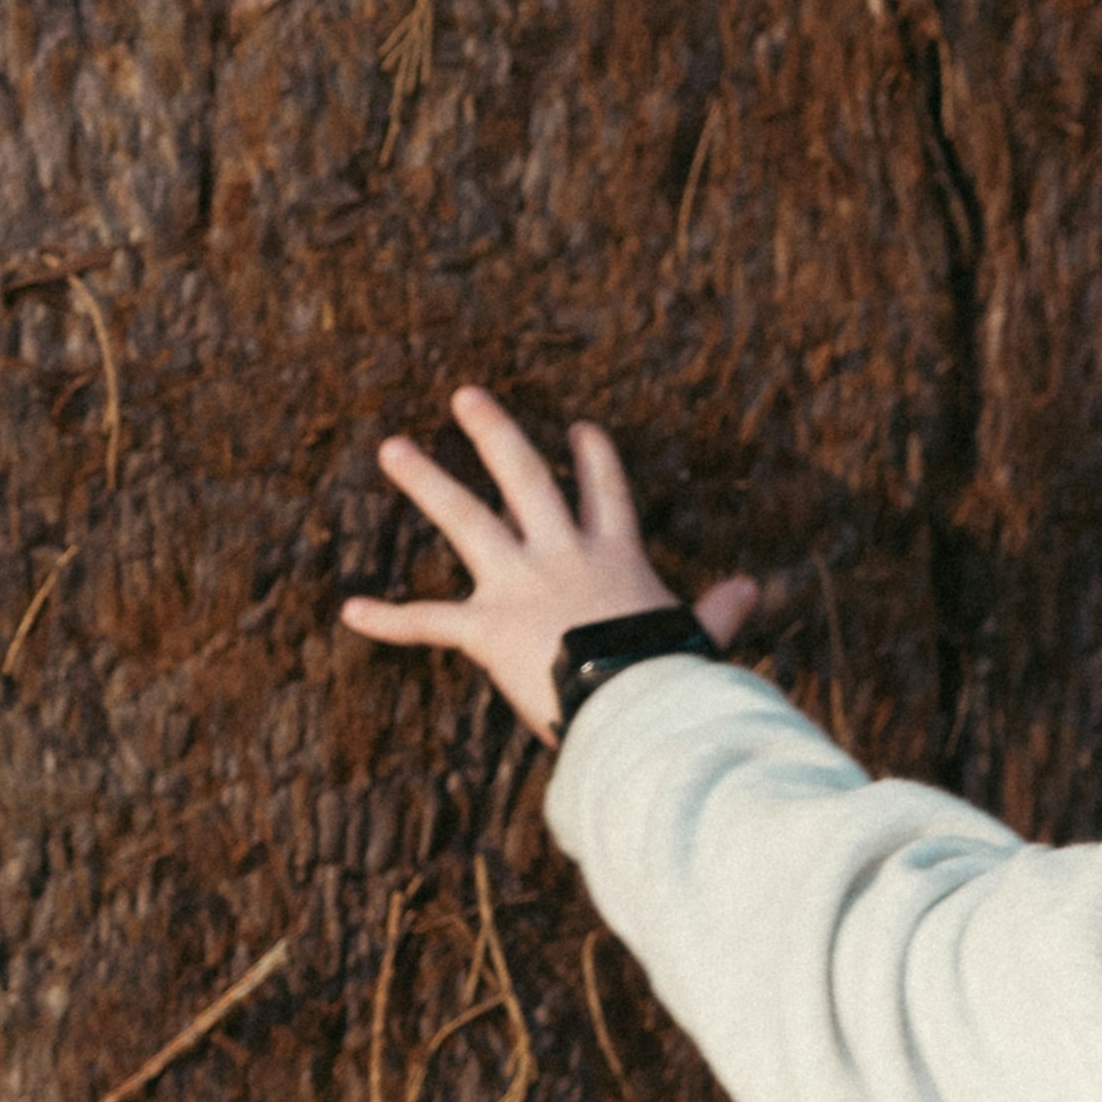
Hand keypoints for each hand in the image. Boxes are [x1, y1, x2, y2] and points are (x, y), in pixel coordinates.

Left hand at [342, 386, 765, 734]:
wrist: (633, 704)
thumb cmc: (668, 676)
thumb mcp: (696, 637)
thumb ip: (716, 610)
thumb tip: (752, 589)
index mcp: (616, 556)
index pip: (605, 492)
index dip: (592, 458)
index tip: (578, 427)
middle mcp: (562, 554)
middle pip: (524, 477)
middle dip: (494, 433)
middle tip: (465, 397)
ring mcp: (519, 584)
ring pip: (465, 517)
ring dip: (426, 481)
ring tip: (391, 447)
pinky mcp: (486, 627)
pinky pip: (428, 621)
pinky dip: (388, 619)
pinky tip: (349, 610)